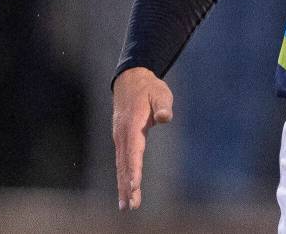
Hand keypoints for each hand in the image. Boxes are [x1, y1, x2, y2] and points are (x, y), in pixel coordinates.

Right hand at [112, 67, 173, 210]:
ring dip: (123, 185)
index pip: (133, 150)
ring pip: (121, 165)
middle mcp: (122, 134)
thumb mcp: (160, 93)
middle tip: (130, 205)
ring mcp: (120, 138)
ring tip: (126, 206)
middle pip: (124, 164)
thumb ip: (163, 106)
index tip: (134, 185)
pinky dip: (123, 176)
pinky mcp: (121, 140)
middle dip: (127, 185)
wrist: (130, 80)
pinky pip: (122, 161)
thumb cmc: (149, 88)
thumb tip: (165, 117)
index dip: (134, 169)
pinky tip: (126, 190)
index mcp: (132, 124)